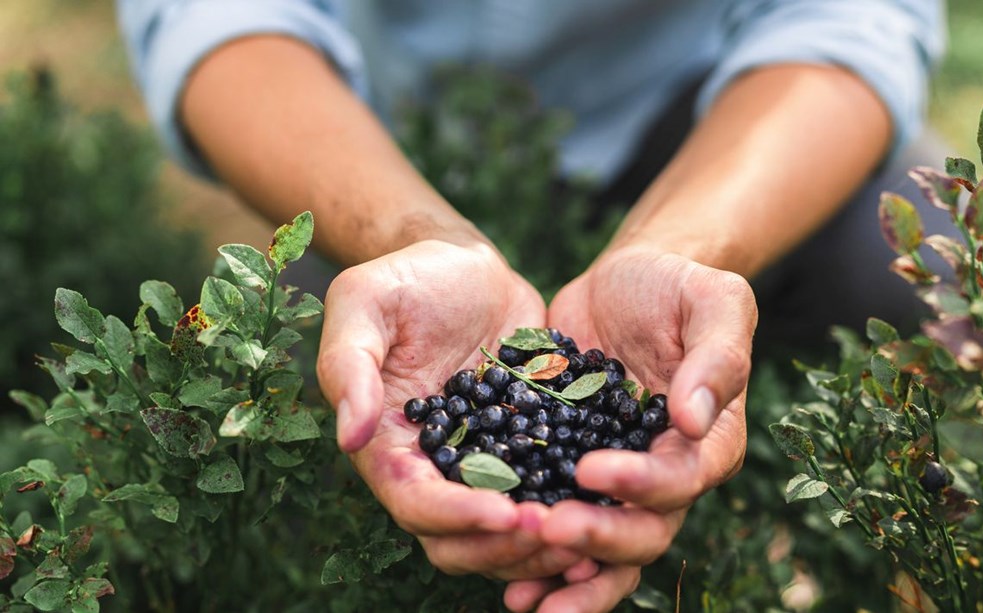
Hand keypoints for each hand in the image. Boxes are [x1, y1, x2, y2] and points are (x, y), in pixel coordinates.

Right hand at [317, 240, 590, 579]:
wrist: (465, 265)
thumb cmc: (405, 280)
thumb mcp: (364, 304)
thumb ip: (350, 366)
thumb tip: (351, 436)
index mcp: (390, 447)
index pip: (416, 503)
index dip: (457, 516)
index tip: (504, 512)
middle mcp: (436, 470)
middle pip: (461, 540)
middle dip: (504, 545)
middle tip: (555, 527)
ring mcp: (486, 464)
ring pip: (507, 533)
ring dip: (543, 544)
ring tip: (588, 527)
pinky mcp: (530, 448)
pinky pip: (550, 493)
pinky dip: (573, 509)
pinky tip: (614, 505)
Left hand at [506, 245, 755, 607]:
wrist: (625, 281)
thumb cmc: (677, 286)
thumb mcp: (713, 301)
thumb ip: (717, 356)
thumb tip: (693, 418)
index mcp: (710, 441)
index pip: (682, 479)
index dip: (641, 485)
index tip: (591, 468)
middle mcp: (666, 475)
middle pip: (643, 533)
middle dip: (597, 539)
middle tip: (547, 529)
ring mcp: (616, 479)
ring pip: (602, 552)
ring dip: (564, 576)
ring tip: (521, 596)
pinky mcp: (568, 470)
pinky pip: (557, 522)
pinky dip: (534, 556)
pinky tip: (497, 572)